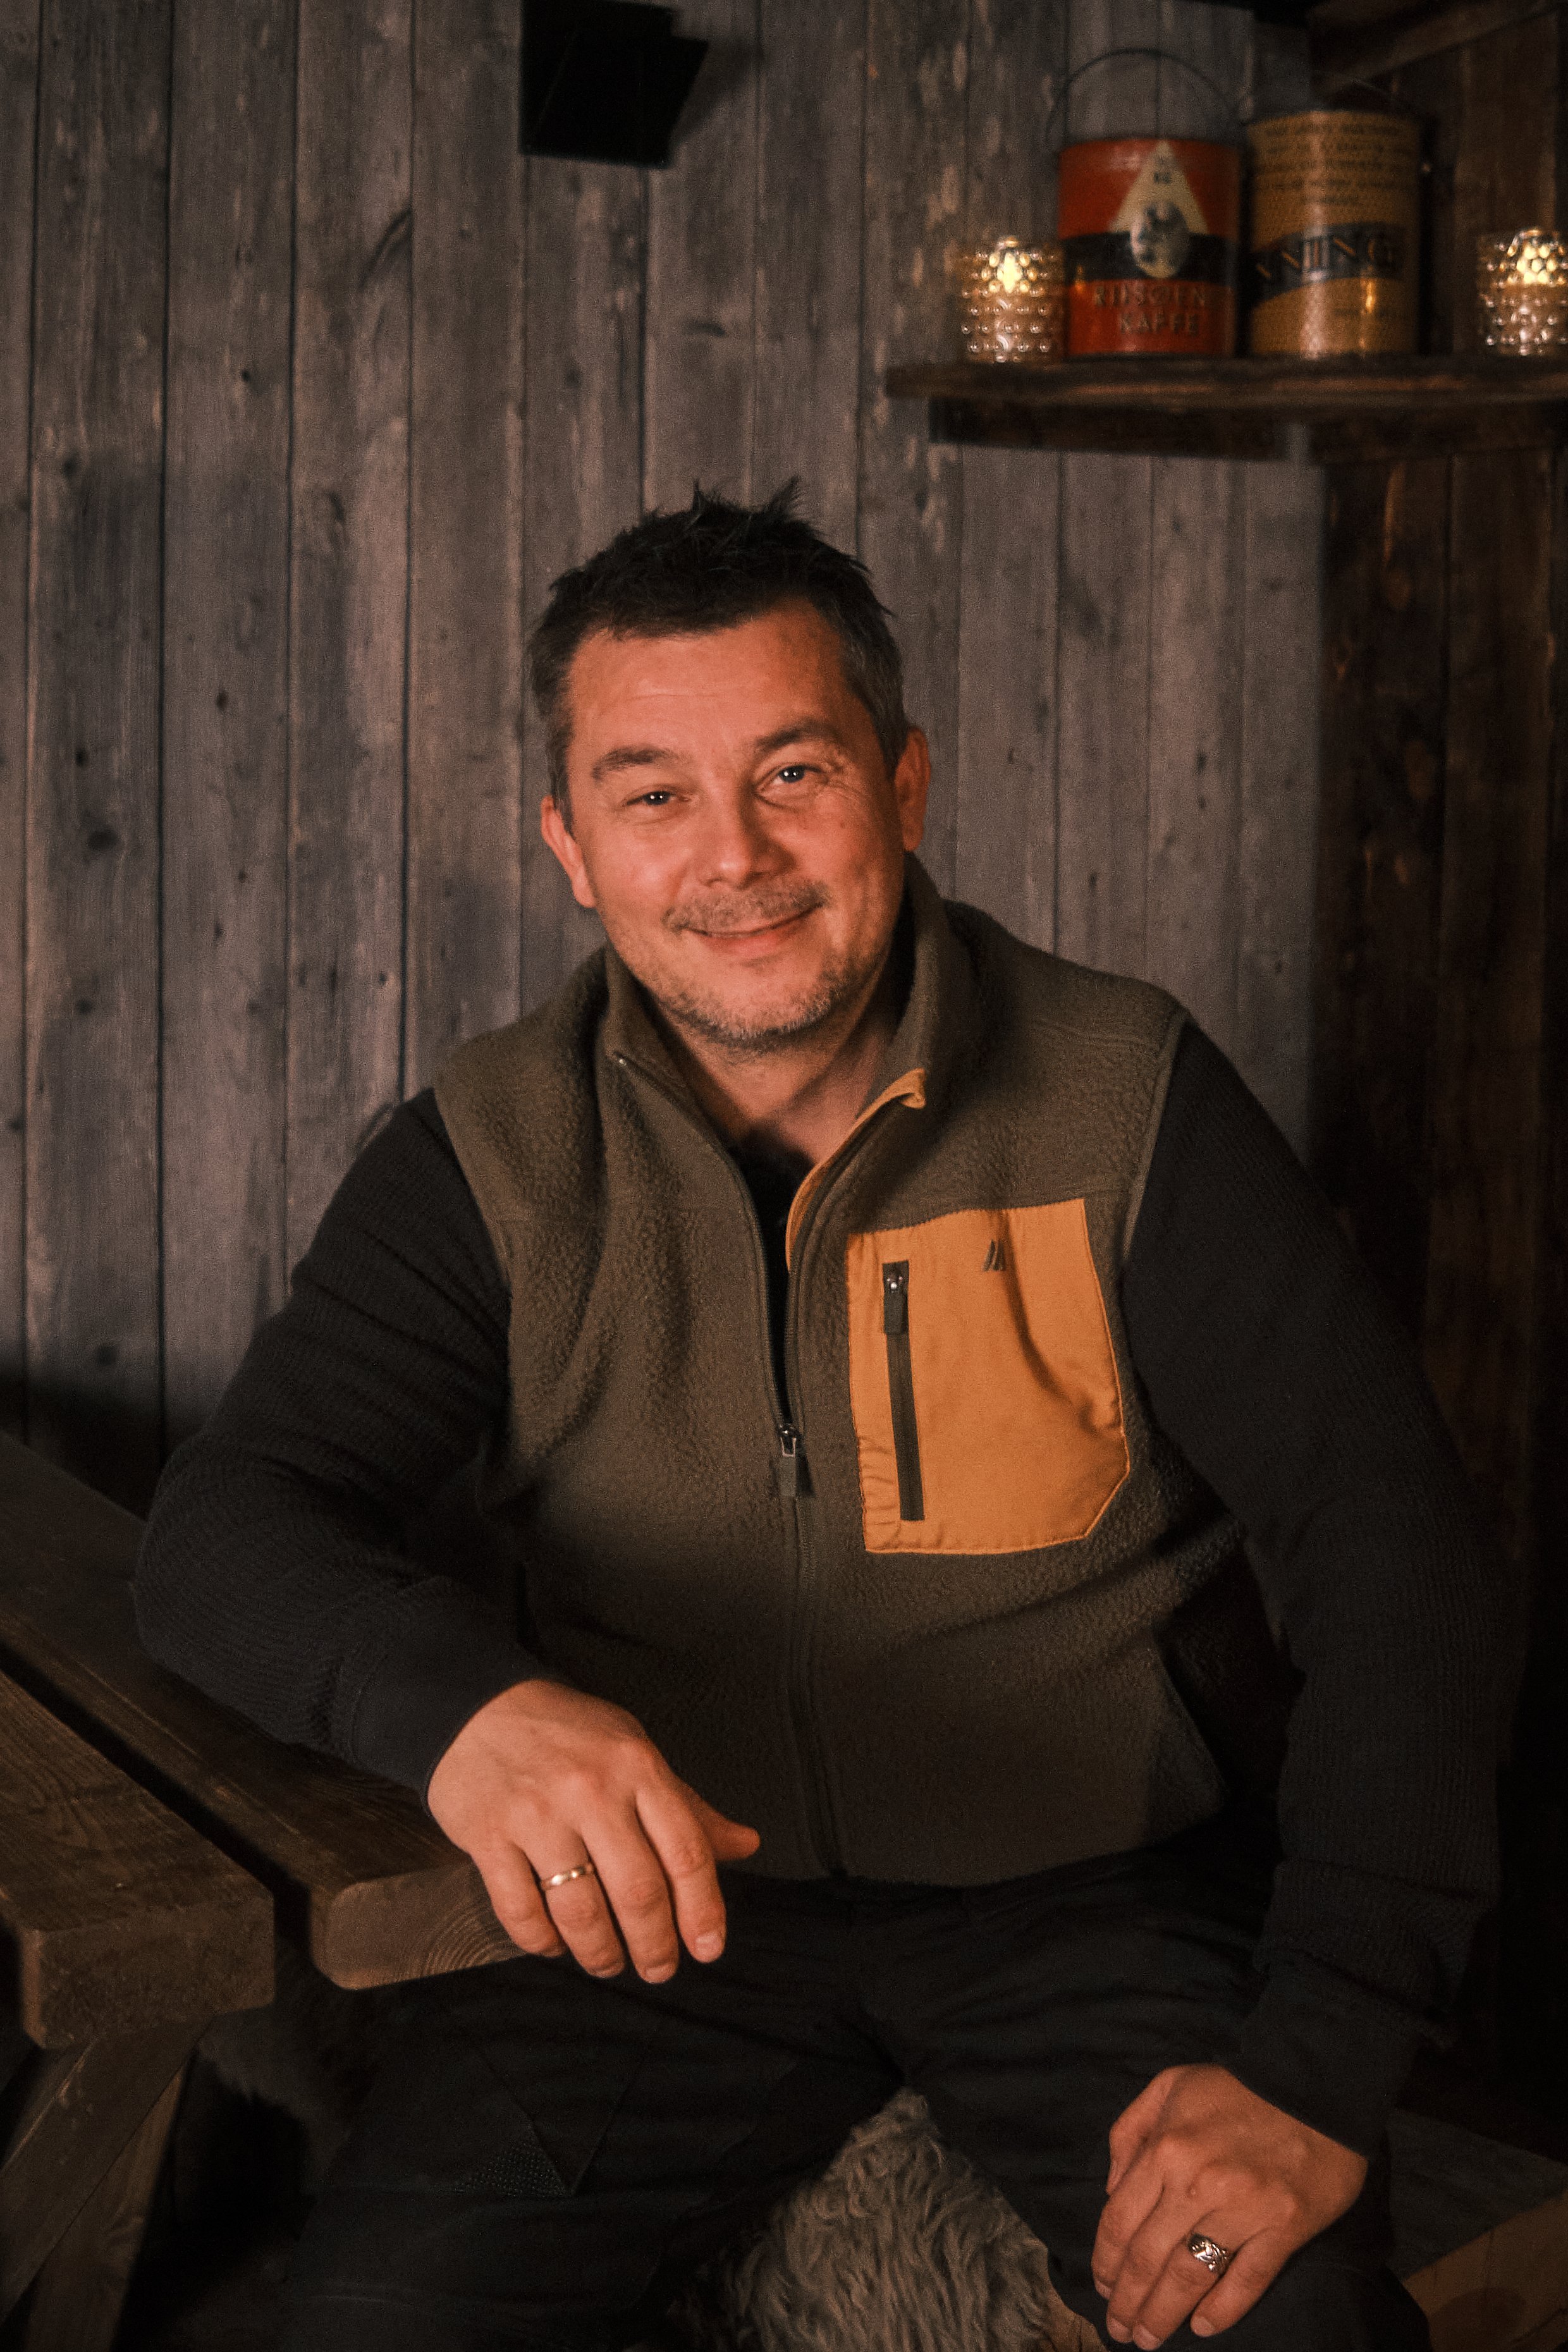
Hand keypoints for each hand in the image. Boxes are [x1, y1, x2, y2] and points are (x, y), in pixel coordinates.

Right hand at [426, 1678, 760, 1983]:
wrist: (476, 1704)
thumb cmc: (568, 1734)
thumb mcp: (635, 1752)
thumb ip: (687, 1806)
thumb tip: (747, 1846)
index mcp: (637, 1767)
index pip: (686, 1851)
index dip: (703, 1910)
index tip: (708, 1949)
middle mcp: (591, 1789)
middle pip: (638, 1891)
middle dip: (654, 1945)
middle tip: (658, 1968)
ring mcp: (536, 1814)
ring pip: (580, 1911)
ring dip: (600, 1954)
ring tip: (609, 1963)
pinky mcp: (488, 1836)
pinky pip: (520, 1912)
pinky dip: (542, 1942)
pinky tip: (555, 1944)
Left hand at [1091, 2064, 1366, 2343]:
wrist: (1313, 2084)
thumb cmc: (1234, 2088)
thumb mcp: (1167, 2087)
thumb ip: (1129, 2134)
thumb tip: (1111, 2190)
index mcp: (1165, 2150)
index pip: (1120, 2222)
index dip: (1106, 2262)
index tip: (1102, 2287)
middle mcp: (1197, 2184)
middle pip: (1150, 2259)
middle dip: (1129, 2302)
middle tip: (1121, 2330)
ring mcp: (1244, 2210)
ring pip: (1191, 2277)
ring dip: (1164, 2314)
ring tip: (1150, 2338)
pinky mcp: (1284, 2228)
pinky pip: (1247, 2279)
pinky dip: (1223, 2309)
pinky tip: (1203, 2326)